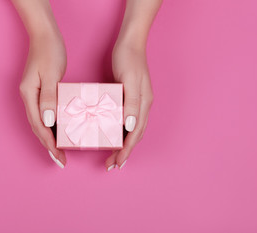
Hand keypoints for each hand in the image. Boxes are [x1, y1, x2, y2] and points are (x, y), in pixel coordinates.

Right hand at [19, 33, 66, 167]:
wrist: (45, 36)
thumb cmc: (49, 52)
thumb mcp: (51, 74)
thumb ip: (49, 98)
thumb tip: (48, 121)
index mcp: (29, 95)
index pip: (39, 125)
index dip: (49, 142)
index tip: (58, 156)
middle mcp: (28, 97)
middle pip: (37, 127)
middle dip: (48, 145)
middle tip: (60, 160)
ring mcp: (33, 95)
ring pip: (40, 122)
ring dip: (49, 138)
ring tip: (59, 151)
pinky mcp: (40, 92)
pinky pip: (44, 114)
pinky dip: (51, 126)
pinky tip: (59, 131)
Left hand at [105, 43, 153, 169]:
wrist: (131, 43)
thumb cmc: (128, 60)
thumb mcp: (130, 81)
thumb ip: (131, 103)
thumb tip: (130, 127)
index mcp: (143, 104)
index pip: (135, 134)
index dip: (126, 150)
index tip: (116, 163)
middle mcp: (142, 106)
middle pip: (135, 135)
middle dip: (125, 152)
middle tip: (112, 165)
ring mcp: (138, 102)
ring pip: (133, 130)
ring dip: (125, 144)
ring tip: (114, 156)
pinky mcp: (131, 97)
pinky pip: (129, 120)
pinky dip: (123, 132)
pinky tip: (115, 133)